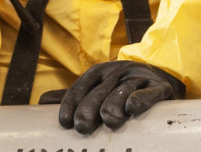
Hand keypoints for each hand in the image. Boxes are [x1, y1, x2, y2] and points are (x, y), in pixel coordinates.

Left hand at [55, 60, 185, 133]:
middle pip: (98, 92)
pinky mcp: (157, 87)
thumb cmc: (120, 89)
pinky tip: (132, 108)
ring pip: (121, 92)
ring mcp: (137, 78)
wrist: (158, 79)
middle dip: (88, 110)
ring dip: (112, 106)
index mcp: (98, 73)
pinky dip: (139, 99)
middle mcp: (116, 72)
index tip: (64, 122)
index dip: (70, 104)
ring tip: (109, 121)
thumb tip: (42, 103)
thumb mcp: (96, 88)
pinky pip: (148, 93)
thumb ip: (74, 96)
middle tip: (82, 127)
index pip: (80, 87)